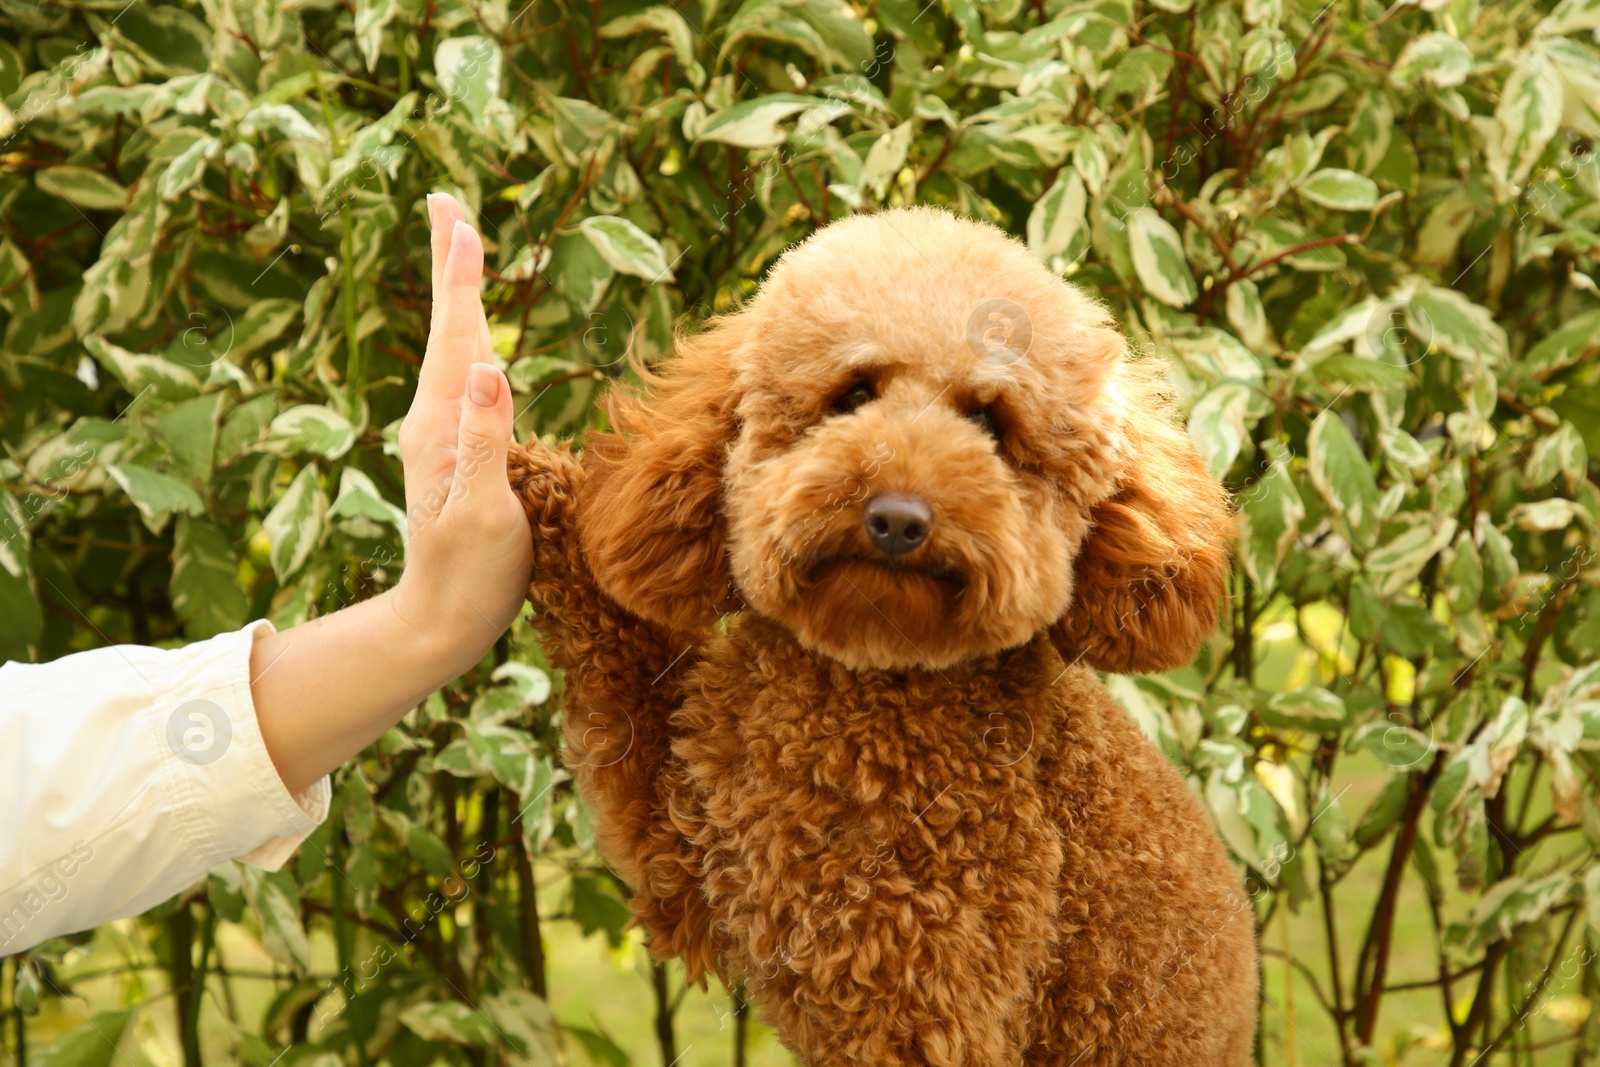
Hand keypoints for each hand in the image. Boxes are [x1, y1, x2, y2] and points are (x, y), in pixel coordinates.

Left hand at [250, 195, 532, 794]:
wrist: (440, 622)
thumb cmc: (469, 574)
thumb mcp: (483, 512)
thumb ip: (485, 440)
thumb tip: (491, 368)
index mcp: (442, 422)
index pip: (456, 334)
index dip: (461, 276)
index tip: (460, 219)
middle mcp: (435, 417)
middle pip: (449, 325)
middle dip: (452, 263)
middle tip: (447, 203)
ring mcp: (443, 433)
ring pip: (456, 346)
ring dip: (460, 294)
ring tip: (462, 248)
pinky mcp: (457, 450)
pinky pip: (467, 376)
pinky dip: (472, 338)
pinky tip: (479, 338)